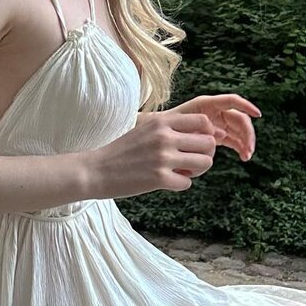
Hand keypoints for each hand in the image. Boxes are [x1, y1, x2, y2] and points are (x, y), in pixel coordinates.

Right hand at [86, 112, 220, 198]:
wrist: (96, 170)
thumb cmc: (122, 151)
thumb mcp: (145, 128)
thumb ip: (170, 128)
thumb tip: (205, 135)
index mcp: (162, 121)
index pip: (203, 121)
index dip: (206, 133)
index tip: (196, 144)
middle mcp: (165, 137)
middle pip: (209, 143)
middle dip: (204, 154)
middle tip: (190, 162)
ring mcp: (163, 158)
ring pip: (204, 163)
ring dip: (196, 170)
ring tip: (181, 171)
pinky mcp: (159, 179)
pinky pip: (187, 183)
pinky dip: (179, 184)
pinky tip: (166, 182)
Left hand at [165, 94, 261, 160]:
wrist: (156, 137)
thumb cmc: (164, 129)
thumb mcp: (177, 125)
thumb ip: (197, 126)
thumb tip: (218, 134)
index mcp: (206, 104)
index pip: (231, 101)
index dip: (246, 105)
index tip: (258, 115)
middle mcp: (214, 111)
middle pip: (238, 118)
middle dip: (247, 132)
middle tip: (249, 149)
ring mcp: (217, 123)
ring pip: (238, 130)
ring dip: (245, 141)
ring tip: (246, 156)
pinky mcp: (217, 135)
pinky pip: (234, 138)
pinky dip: (239, 146)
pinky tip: (243, 156)